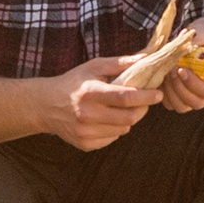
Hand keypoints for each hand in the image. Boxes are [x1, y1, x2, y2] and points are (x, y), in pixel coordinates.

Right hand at [47, 55, 163, 149]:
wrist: (45, 105)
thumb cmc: (73, 82)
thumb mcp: (94, 66)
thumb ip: (121, 63)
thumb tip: (147, 58)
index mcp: (91, 92)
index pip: (125, 97)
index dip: (145, 97)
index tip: (158, 94)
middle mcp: (87, 114)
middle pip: (129, 117)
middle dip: (142, 109)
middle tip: (143, 101)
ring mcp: (85, 132)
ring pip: (123, 129)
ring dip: (128, 119)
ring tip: (119, 108)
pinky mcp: (85, 144)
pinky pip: (113, 139)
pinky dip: (115, 129)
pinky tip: (106, 119)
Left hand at [159, 17, 203, 112]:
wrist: (203, 40)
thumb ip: (200, 35)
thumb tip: (188, 39)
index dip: (195, 85)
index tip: (182, 69)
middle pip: (195, 103)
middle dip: (179, 87)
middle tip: (171, 69)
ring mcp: (193, 97)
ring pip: (181, 106)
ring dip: (170, 91)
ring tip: (166, 72)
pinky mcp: (179, 97)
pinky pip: (169, 104)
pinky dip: (163, 93)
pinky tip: (162, 76)